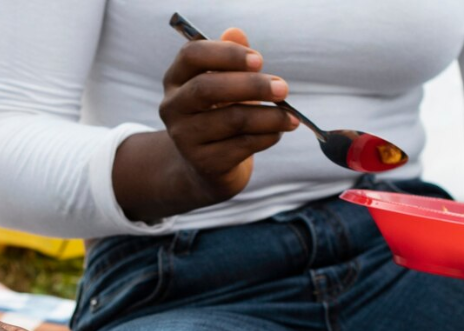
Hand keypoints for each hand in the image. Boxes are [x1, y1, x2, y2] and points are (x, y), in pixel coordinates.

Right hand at [158, 28, 298, 205]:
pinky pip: (241, 146)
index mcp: (176, 79)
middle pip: (207, 88)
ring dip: (268, 116)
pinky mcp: (203, 163)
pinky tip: (277, 133)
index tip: (260, 60)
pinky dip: (266, 137)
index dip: (226, 54)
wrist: (208, 165)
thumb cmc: (220, 113)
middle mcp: (172, 108)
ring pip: (231, 120)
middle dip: (251, 86)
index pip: (192, 55)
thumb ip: (231, 58)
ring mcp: (184, 138)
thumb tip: (236, 32)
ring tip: (291, 117)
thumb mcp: (225, 83)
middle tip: (283, 89)